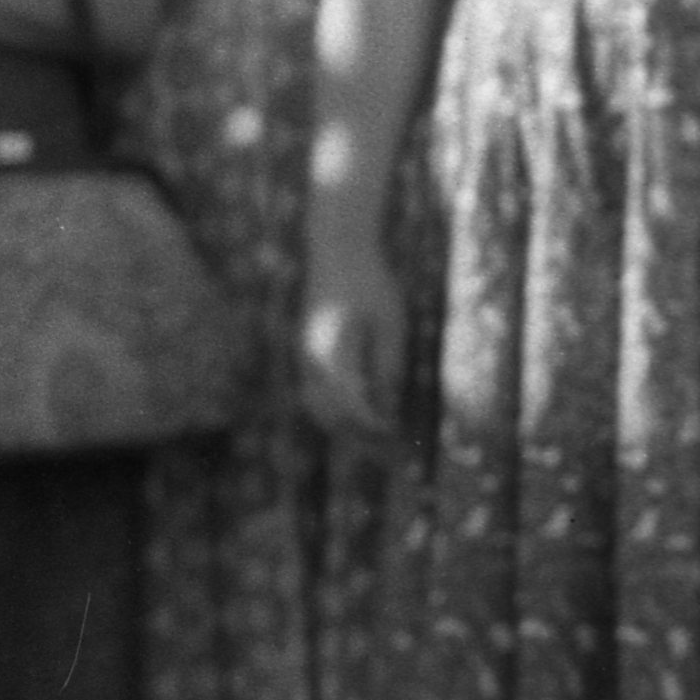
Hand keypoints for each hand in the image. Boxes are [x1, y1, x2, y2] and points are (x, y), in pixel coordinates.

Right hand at [300, 231, 406, 436]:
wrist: (338, 250)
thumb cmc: (371, 283)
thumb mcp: (391, 324)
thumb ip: (388, 367)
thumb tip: (388, 408)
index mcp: (331, 352)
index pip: (349, 406)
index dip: (372, 427)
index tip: (396, 436)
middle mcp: (310, 359)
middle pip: (329, 414)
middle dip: (358, 436)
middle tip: (391, 449)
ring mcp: (304, 355)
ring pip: (317, 407)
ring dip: (345, 426)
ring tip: (377, 438)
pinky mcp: (307, 352)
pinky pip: (316, 392)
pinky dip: (336, 409)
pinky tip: (362, 414)